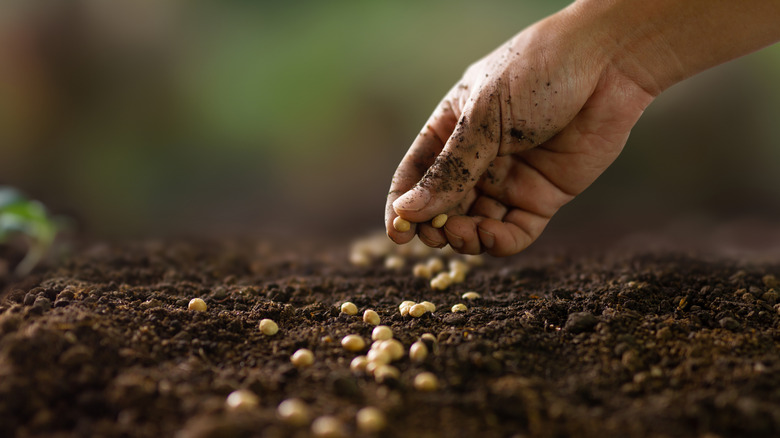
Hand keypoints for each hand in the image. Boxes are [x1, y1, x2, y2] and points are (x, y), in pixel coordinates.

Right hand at [385, 7, 655, 255]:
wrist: (608, 66)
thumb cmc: (537, 74)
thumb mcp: (484, 119)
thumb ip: (450, 169)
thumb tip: (408, 211)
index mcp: (452, 129)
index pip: (415, 173)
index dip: (402, 204)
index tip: (397, 233)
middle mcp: (476, 158)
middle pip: (442, 205)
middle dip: (433, 225)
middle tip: (433, 235)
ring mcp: (508, 179)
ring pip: (475, 222)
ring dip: (463, 237)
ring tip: (463, 234)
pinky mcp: (542, 196)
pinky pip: (514, 231)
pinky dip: (498, 241)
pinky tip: (490, 236)